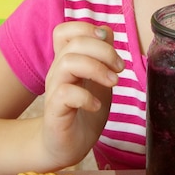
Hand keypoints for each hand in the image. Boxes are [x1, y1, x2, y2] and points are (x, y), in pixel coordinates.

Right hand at [41, 22, 124, 168]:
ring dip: (96, 69)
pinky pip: (65, 93)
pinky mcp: (54, 111)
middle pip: (74, 44)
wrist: (69, 145)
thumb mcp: (100, 78)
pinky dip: (85, 96)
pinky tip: (96, 105)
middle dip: (104, 50)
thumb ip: (102, 55)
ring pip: (68, 63)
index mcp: (68, 60)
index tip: (108, 41)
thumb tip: (107, 30)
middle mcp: (58, 71)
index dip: (86, 28)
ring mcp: (54, 90)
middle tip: (120, 68)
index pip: (63, 31)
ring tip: (113, 83)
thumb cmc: (85, 109)